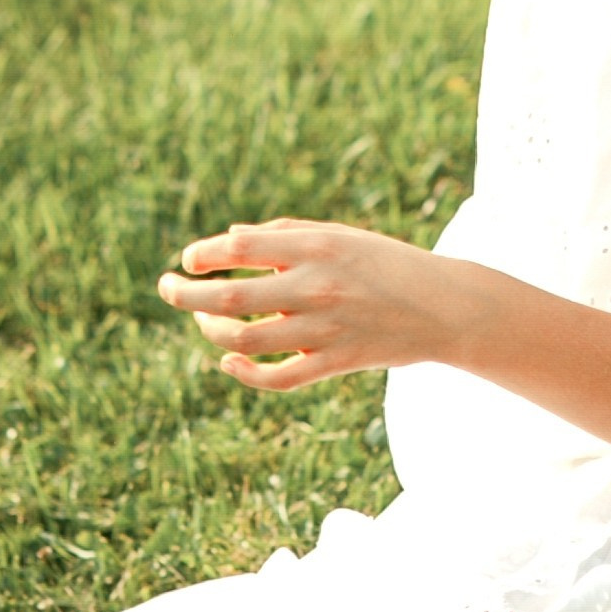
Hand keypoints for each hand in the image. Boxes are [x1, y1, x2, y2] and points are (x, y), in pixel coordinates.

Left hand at [158, 218, 477, 389]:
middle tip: (166, 287)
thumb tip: (229, 240)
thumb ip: (285, 233)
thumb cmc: (385, 262)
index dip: (204, 253)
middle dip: (185, 292)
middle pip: (231, 296)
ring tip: (201, 320)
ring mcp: (324, 329)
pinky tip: (229, 361)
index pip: (241, 247)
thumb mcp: (339, 234)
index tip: (189, 258)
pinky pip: (278, 378)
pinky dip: (245, 373)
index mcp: (316, 246)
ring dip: (210, 330)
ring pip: (245, 340)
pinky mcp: (334, 363)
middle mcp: (316, 286)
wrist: (443, 306)